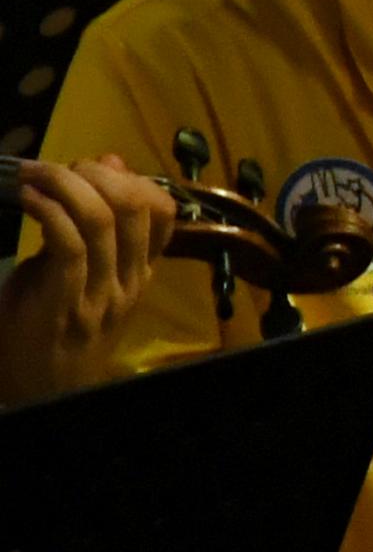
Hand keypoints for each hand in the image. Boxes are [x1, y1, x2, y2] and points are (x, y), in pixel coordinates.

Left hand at [0, 156, 176, 408]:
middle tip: (59, 169)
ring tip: (37, 175)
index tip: (91, 172)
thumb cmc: (53, 330)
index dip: (130, 179)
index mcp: (139, 272)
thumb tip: (111, 161)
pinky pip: (69, 245)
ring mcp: (100, 294)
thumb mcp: (79, 271)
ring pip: (102, 220)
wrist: (36, 390)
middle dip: (97, 175)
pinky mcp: (64, 303)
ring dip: (66, 185)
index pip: (164, 212)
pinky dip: (49, 212)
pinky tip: (29, 199)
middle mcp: (129, 281)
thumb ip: (92, 223)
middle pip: (134, 207)